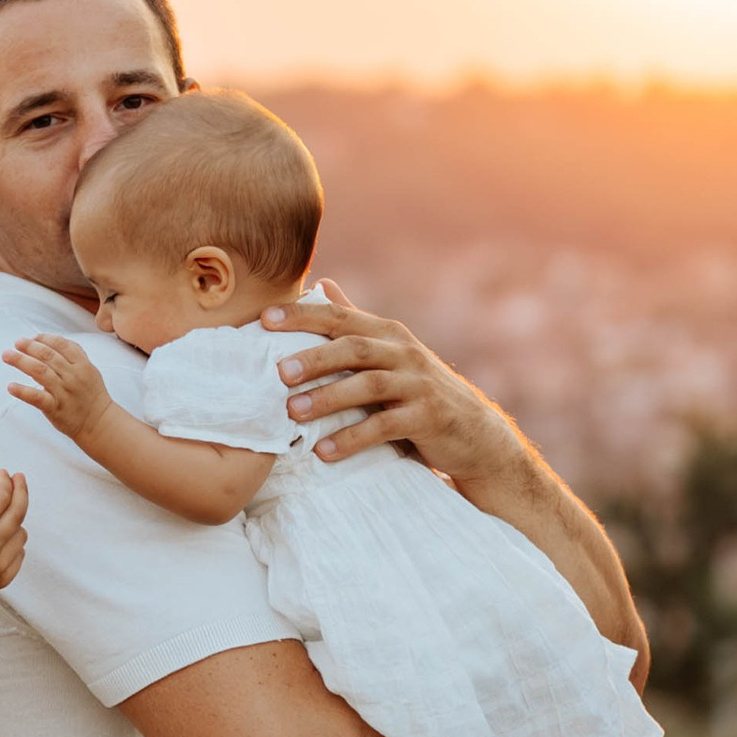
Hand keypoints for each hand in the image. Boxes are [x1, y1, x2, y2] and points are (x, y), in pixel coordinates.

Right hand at [0, 468, 28, 592]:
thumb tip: (14, 490)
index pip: (2, 496)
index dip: (7, 481)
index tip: (7, 474)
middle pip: (18, 513)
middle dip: (20, 492)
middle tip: (18, 481)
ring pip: (22, 534)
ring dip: (12, 524)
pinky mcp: (0, 580)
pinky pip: (20, 554)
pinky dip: (11, 545)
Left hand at [5, 335, 112, 446]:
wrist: (99, 423)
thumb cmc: (91, 396)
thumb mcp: (89, 371)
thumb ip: (72, 356)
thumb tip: (49, 342)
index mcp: (82, 364)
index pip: (61, 345)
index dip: (44, 339)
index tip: (31, 338)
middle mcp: (73, 376)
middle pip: (48, 355)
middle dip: (30, 346)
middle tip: (17, 343)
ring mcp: (64, 392)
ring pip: (40, 371)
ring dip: (21, 361)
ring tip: (7, 356)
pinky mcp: (55, 408)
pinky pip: (37, 398)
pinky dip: (22, 391)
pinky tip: (11, 387)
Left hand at [277, 281, 521, 482]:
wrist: (473, 433)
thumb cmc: (418, 391)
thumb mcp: (390, 352)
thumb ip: (356, 322)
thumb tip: (323, 284)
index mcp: (388, 334)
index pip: (340, 317)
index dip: (303, 316)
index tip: (263, 319)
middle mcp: (404, 353)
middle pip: (353, 348)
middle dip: (314, 358)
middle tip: (278, 372)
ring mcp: (418, 384)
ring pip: (368, 386)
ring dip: (328, 398)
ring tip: (292, 413)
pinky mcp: (427, 418)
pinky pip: (385, 426)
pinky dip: (353, 438)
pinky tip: (325, 452)